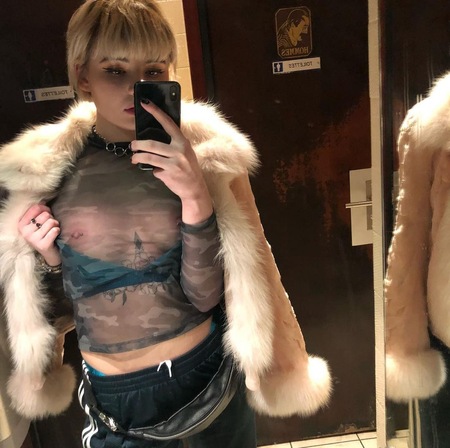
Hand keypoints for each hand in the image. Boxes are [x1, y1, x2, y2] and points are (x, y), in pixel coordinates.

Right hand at [18, 204, 60, 265]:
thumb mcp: (38, 223)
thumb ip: (39, 212)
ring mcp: (33, 239)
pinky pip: (55, 230)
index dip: (45, 208)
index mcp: (21, 224)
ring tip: (53, 229)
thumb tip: (43, 201)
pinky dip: (58, 230)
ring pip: (51, 222)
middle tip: (51, 224)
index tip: (48, 212)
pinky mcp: (43, 245)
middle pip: (45, 215)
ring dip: (55, 224)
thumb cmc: (45, 234)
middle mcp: (25, 232)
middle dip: (51, 218)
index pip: (35, 208)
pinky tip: (55, 234)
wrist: (49, 253)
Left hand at [131, 100, 212, 223]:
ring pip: (149, 157)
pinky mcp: (169, 173)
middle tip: (133, 146)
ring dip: (138, 157)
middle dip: (138, 145)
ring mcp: (175, 162)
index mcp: (182, 141)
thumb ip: (173, 144)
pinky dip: (153, 171)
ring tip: (134, 158)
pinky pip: (154, 170)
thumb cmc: (187, 169)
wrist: (195, 188)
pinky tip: (157, 172)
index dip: (155, 112)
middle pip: (152, 144)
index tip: (144, 102)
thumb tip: (152, 140)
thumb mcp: (185, 153)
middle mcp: (179, 150)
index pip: (167, 123)